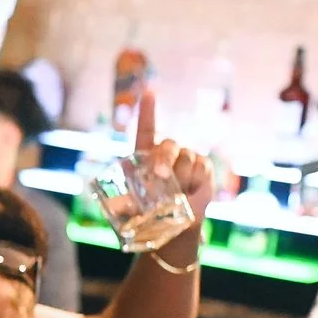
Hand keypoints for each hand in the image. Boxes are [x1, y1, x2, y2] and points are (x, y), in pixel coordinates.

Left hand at [130, 91, 211, 231]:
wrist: (175, 226)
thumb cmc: (149, 214)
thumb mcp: (134, 208)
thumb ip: (124, 204)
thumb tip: (114, 206)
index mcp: (146, 156)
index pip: (147, 128)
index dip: (148, 110)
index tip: (149, 92)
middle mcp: (167, 153)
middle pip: (167, 145)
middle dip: (164, 159)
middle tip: (161, 174)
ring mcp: (186, 157)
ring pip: (186, 159)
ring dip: (181, 179)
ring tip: (177, 195)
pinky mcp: (203, 166)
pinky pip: (200, 168)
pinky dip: (195, 182)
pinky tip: (190, 192)